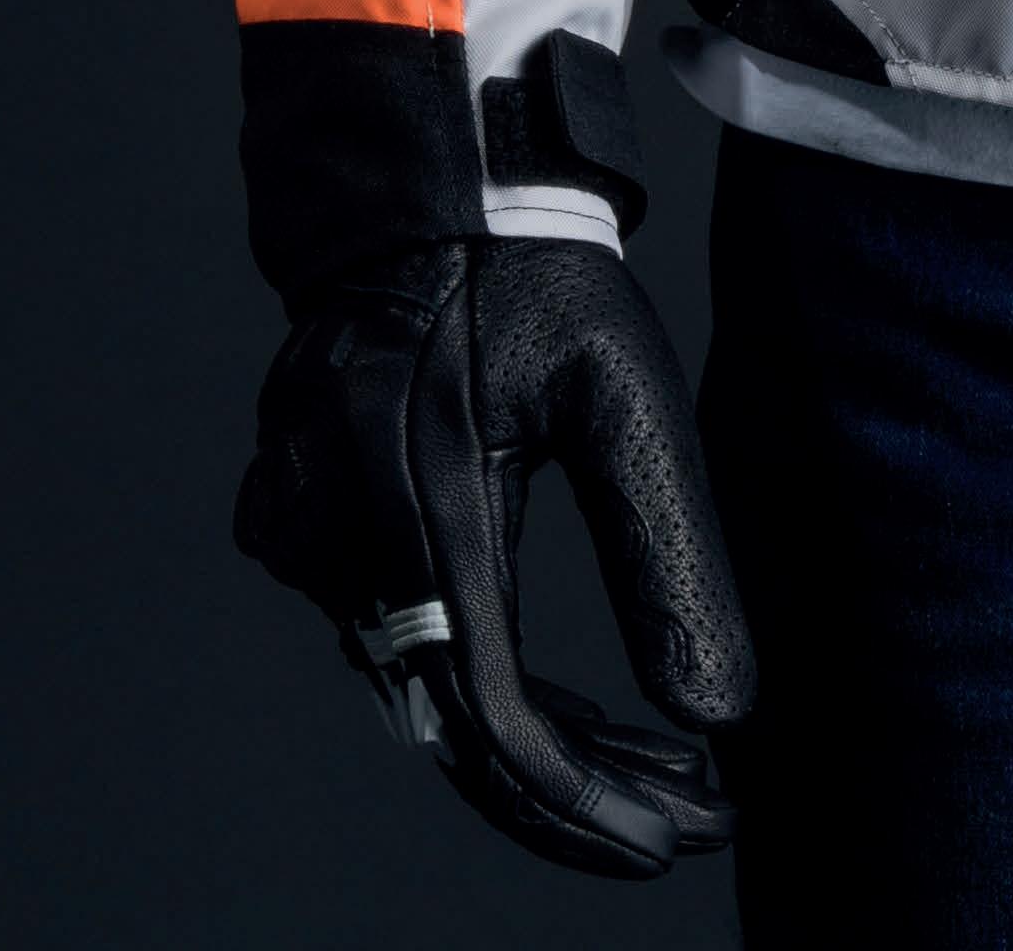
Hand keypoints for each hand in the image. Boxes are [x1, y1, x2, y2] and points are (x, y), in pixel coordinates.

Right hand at [236, 237, 755, 878]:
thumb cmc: (538, 276)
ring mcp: (300, 535)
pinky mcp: (289, 523)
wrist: (422, 183)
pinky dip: (474, 679)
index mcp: (425, 506)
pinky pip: (386, 639)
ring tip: (658, 763)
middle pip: (459, 730)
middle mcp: (341, 539)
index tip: (691, 829)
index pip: (500, 720)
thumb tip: (723, 717)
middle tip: (694, 810)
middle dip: (584, 790)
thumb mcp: (628, 396)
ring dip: (535, 740)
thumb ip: (670, 554)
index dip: (593, 801)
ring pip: (421, 694)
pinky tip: (564, 700)